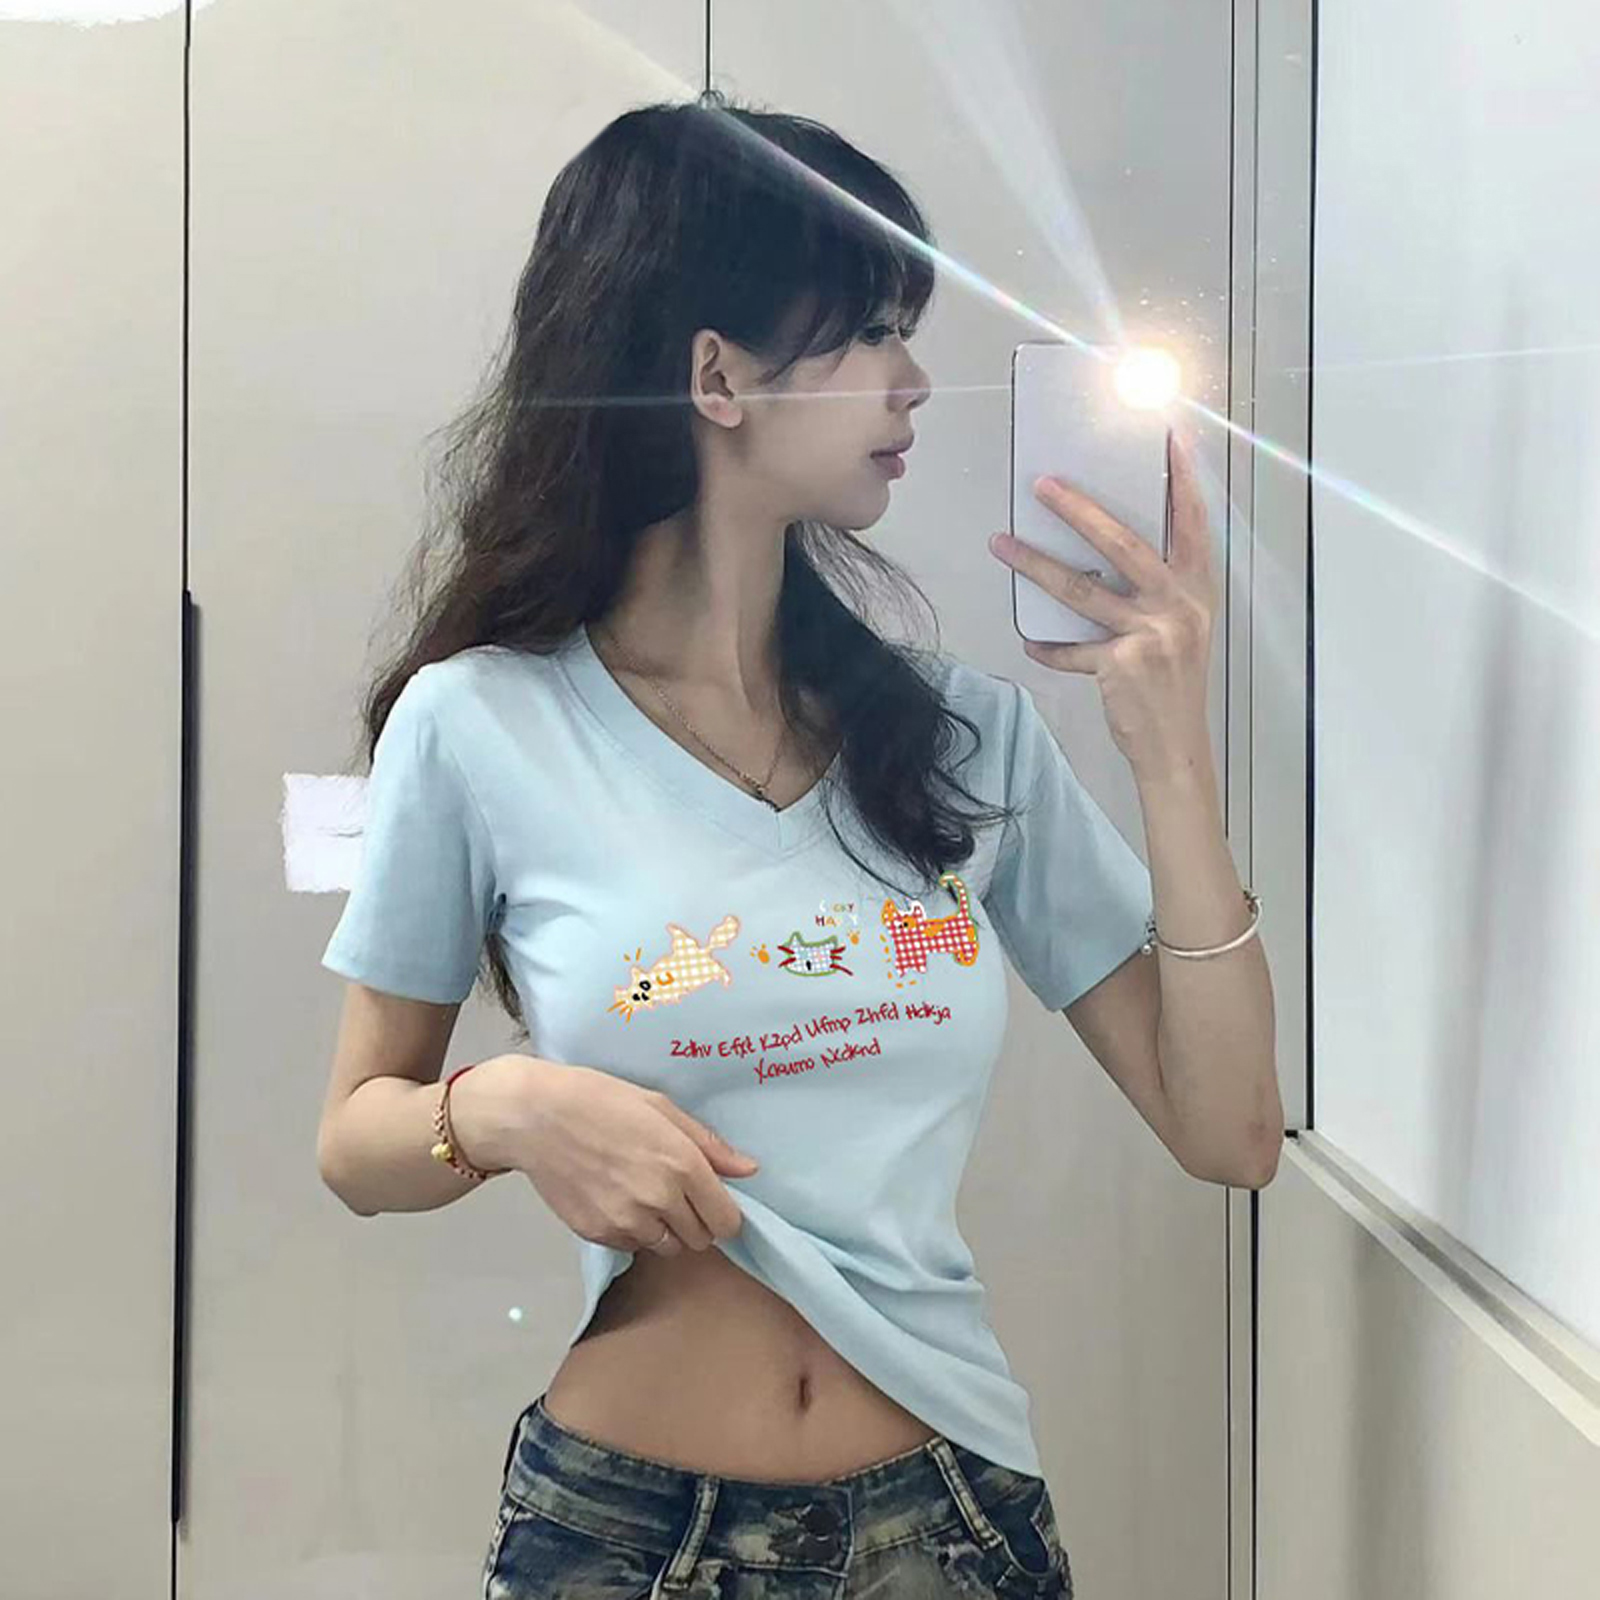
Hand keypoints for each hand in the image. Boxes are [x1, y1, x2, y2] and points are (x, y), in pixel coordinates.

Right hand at [463, 1056, 759, 1256]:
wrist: (535, 1117)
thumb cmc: (600, 1099)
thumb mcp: (660, 1107)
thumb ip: (708, 1144)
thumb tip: (749, 1170)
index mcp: (682, 1164)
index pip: (727, 1221)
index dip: (724, 1214)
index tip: (712, 1201)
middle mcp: (659, 1199)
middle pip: (700, 1240)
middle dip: (695, 1221)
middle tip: (674, 1193)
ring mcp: (627, 1222)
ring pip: (666, 1246)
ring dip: (663, 1229)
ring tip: (641, 1194)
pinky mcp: (598, 1234)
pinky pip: (632, 1246)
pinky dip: (631, 1231)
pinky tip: (615, 1198)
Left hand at [987, 424, 1218, 780]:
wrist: (1176, 746)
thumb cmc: (1174, 684)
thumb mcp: (1182, 629)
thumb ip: (1157, 591)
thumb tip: (1104, 558)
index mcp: (1197, 590)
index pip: (1192, 524)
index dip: (1183, 481)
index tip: (1170, 438)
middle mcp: (1178, 605)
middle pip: (1123, 544)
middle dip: (1079, 510)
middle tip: (1042, 484)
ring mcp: (1151, 634)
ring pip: (1081, 588)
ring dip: (1035, 564)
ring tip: (1001, 544)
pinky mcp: (1121, 664)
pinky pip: (1070, 648)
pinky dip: (1047, 646)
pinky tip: (1031, 640)